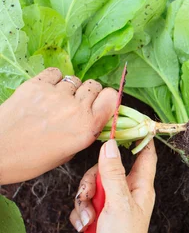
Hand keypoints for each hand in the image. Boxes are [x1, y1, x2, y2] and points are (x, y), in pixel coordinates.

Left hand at [0, 68, 117, 184]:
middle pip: (94, 86)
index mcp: (87, 127)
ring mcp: (55, 94)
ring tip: (56, 100)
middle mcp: (75, 108)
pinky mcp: (36, 85)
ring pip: (74, 80)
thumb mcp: (69, 153)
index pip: (112, 97)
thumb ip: (85, 132)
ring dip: (69, 88)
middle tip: (75, 104)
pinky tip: (46, 91)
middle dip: (88, 94)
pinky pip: (55, 73)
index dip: (106, 99)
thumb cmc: (32, 159)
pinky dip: (53, 79)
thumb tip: (92, 118)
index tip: (100, 104)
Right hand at [71, 140, 155, 232]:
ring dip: (85, 200)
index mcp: (142, 187)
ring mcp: (112, 204)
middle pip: (108, 168)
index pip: (144, 155)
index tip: (126, 125)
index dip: (138, 139)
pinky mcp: (98, 216)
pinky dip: (81, 213)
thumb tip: (110, 144)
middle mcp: (128, 193)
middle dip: (94, 179)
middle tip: (91, 194)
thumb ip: (113, 173)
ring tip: (89, 217)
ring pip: (92, 185)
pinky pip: (84, 203)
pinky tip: (85, 226)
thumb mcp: (118, 203)